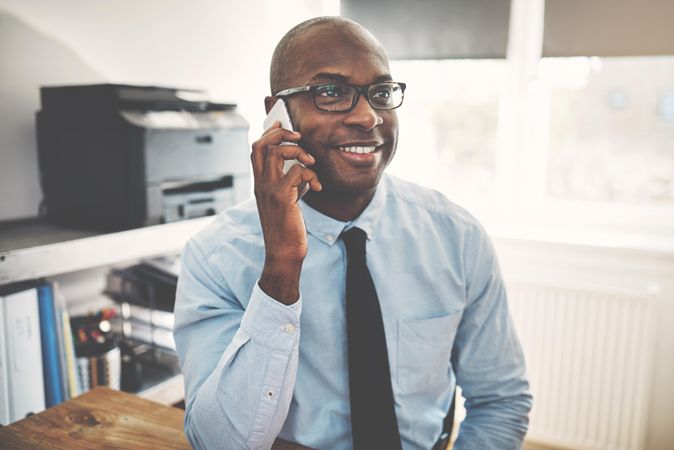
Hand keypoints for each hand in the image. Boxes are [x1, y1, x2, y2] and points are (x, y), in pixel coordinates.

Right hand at [251, 122, 321, 303]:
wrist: (283, 252)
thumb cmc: (287, 228)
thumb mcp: (288, 201)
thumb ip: (292, 183)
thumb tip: (304, 168)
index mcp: (260, 183)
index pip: (256, 149)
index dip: (268, 134)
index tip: (282, 126)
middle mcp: (260, 184)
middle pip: (261, 145)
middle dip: (280, 134)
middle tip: (298, 138)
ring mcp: (269, 189)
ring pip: (276, 152)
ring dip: (298, 151)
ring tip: (311, 162)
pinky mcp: (282, 196)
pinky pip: (298, 171)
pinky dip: (312, 174)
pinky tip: (318, 187)